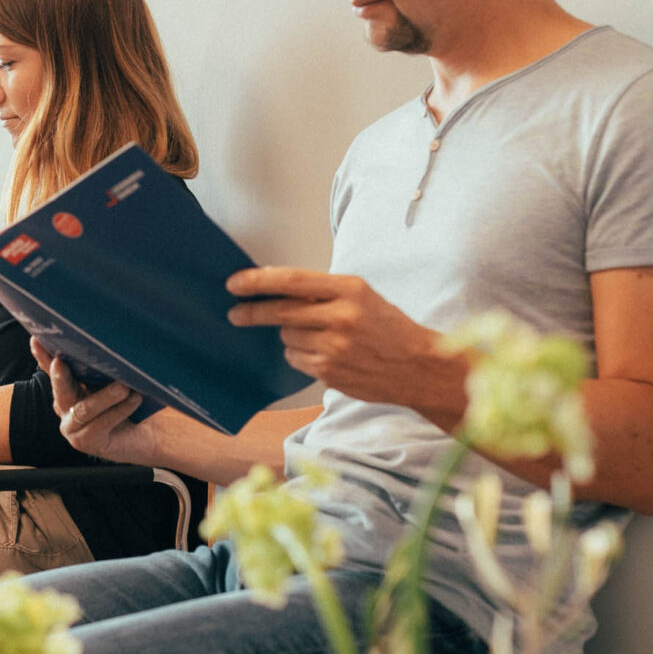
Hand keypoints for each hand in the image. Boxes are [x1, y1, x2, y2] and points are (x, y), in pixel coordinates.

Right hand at [34, 341, 171, 465]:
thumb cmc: (132, 399)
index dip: (42, 355)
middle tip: (59, 362)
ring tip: (123, 387)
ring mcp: (72, 426)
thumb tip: (115, 344)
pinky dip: (119, 411)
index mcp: (68, 385)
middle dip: (59, 375)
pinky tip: (134, 399)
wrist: (148, 433)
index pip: (52, 367)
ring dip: (104, 397)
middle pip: (60, 388)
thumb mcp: (117, 377)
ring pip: (83, 409)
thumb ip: (108, 366)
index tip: (36, 339)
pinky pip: (100, 425)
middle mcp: (64, 405)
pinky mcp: (86, 442)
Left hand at [226, 266, 468, 423]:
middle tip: (235, 312)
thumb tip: (277, 289)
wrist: (418, 367)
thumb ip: (324, 292)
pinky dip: (300, 355)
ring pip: (287, 337)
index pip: (293, 281)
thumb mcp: (363, 296)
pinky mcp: (330, 372)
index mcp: (350, 290)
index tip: (235, 283)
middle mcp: (342, 317)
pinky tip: (322, 353)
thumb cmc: (388, 327)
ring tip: (315, 335)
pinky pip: (296, 359)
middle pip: (281, 312)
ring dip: (289, 335)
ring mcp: (335, 348)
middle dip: (252, 312)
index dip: (258, 281)